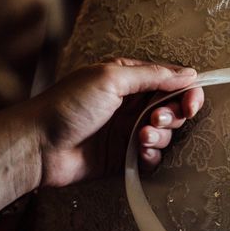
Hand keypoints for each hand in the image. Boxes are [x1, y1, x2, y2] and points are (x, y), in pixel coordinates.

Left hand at [36, 59, 201, 186]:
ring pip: (165, 133)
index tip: (191, 103)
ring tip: (141, 138)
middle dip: (174, 115)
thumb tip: (190, 73)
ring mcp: (129, 130)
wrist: (38, 146)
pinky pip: (153, 157)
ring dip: (160, 136)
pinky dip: (152, 155)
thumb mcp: (111, 79)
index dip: (188, 91)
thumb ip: (153, 76)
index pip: (171, 81)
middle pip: (173, 107)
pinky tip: (139, 153)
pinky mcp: (124, 156)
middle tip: (157, 120)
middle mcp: (132, 103)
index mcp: (130, 78)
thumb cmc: (70, 104)